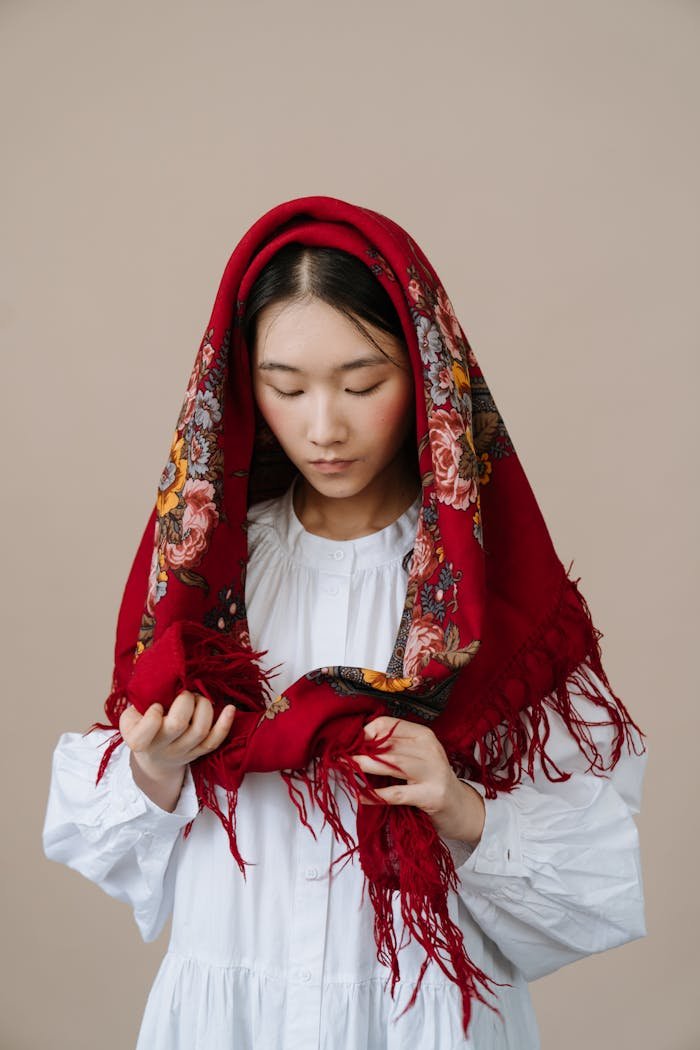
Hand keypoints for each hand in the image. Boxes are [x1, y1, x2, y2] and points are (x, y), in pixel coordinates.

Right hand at [119, 691, 234, 810]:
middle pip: (178, 724)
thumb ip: (141, 701)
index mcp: (138, 739)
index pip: (146, 731)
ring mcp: (182, 753)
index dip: (153, 715)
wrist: (154, 759)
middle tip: (184, 693)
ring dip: (203, 706)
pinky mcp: (198, 753)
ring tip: (198, 698)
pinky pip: (214, 741)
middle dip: (185, 700)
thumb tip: (163, 677)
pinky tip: (230, 708)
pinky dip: (225, 724)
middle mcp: (161, 748)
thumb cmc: (141, 727)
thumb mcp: (131, 716)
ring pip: (200, 730)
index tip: (156, 705)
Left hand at [351, 716, 484, 847]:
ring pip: (390, 764)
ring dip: (363, 766)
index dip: (365, 733)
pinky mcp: (431, 796)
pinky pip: (395, 794)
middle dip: (360, 750)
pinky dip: (374, 795)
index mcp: (424, 735)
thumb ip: (393, 748)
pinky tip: (360, 795)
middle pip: (387, 744)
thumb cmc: (431, 780)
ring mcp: (432, 772)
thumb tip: (357, 743)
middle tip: (340, 757)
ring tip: (345, 769)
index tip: (350, 743)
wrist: (461, 808)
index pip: (388, 725)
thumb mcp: (417, 757)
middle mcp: (429, 749)